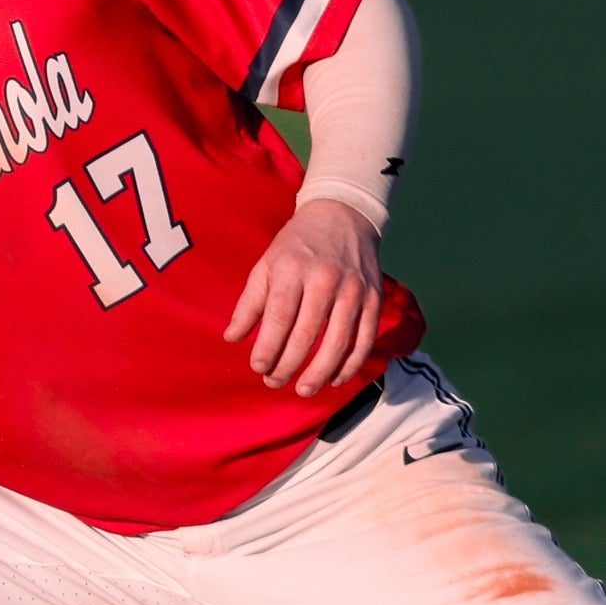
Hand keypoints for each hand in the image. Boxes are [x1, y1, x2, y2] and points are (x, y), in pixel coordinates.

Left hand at [223, 199, 384, 396]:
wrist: (343, 215)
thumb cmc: (297, 245)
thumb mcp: (267, 264)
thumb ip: (250, 303)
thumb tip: (231, 338)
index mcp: (293, 269)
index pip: (279, 317)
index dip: (268, 347)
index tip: (257, 366)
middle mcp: (325, 280)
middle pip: (307, 334)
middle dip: (288, 365)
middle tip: (273, 381)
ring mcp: (353, 291)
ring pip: (338, 342)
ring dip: (320, 373)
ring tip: (302, 389)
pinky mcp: (374, 299)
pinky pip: (364, 340)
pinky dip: (350, 364)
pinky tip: (335, 379)